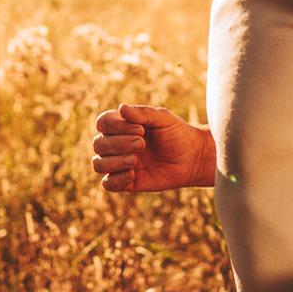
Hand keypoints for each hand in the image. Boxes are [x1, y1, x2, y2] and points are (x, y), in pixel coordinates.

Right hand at [91, 104, 214, 191]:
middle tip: (142, 144)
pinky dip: (116, 179)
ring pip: (98, 164)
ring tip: (135, 160)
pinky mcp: (127, 182)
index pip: (102, 123)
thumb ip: (142, 113)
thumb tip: (121, 107)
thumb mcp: (163, 118)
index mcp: (123, 126)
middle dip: (118, 143)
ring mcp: (121, 163)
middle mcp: (118, 144)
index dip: (115, 126)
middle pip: (99, 144)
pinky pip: (108, 184)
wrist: (194, 158)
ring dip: (114, 161)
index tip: (140, 129)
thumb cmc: (178, 134)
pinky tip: (133, 174)